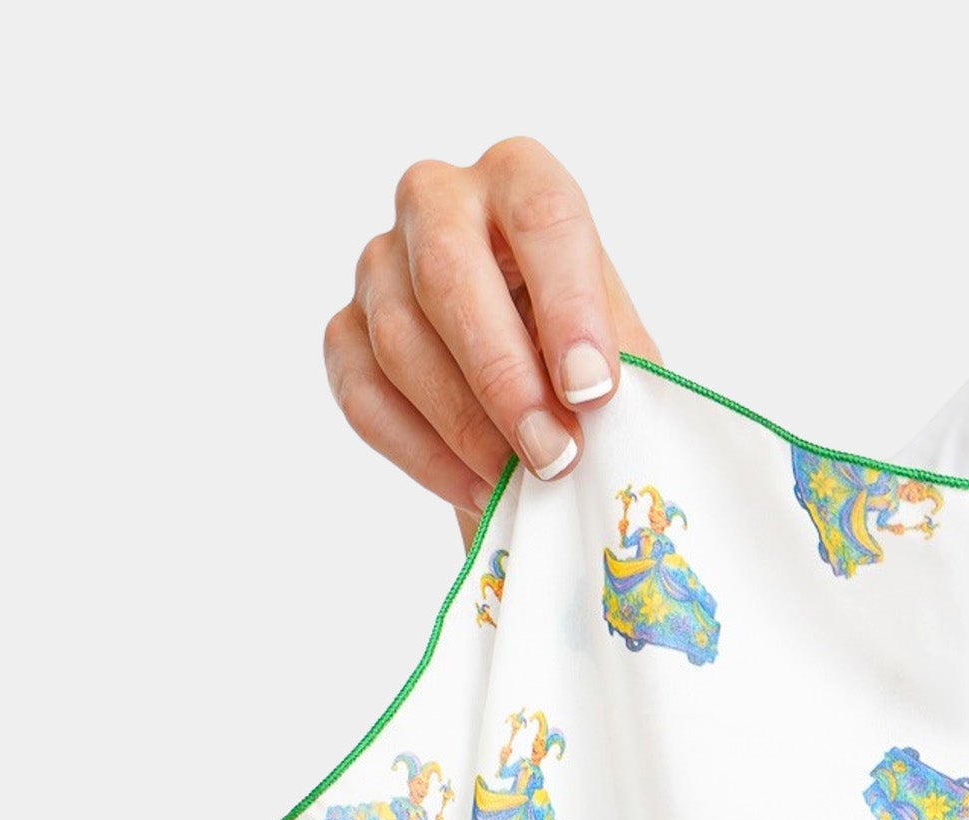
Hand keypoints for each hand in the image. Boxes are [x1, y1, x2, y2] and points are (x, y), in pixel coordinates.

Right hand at [325, 138, 656, 522]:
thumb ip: (615, 365)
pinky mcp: (346, 332)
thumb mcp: (622, 347)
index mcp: (519, 178)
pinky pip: (365, 396)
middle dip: (504, 379)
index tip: (593, 393)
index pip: (542, 216)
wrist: (532, 390)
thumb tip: (589, 406)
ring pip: (400, 342)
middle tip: (553, 457)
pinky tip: (478, 491)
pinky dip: (425, 456)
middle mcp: (438, 201)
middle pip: (448, 274)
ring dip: (466, 428)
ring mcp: (379, 264)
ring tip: (521, 483)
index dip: (569, 308)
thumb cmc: (583, 356)